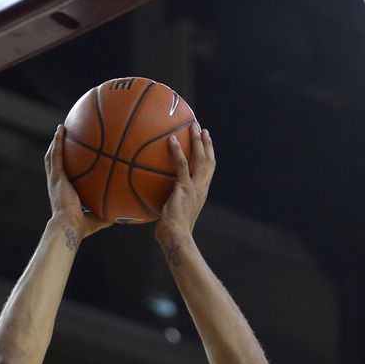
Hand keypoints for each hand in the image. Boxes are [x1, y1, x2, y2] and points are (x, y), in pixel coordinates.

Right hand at [45, 125, 111, 240]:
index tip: (70, 159)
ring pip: (51, 156)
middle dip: (57, 150)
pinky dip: (57, 141)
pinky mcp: (56, 176)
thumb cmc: (81, 227)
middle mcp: (57, 185)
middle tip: (63, 138)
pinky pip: (56, 154)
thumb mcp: (97, 219)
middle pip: (54, 163)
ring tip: (61, 129)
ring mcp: (55, 179)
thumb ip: (108, 215)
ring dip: (55, 142)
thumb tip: (123, 216)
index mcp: (64, 193)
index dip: (65, 167)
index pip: (63, 177)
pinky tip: (61, 129)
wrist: (69, 226)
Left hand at [154, 122, 215, 246]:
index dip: (209, 155)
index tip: (206, 142)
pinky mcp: (184, 188)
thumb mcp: (173, 214)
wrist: (176, 237)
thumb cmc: (172, 232)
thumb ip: (169, 203)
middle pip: (208, 161)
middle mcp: (201, 188)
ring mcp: (195, 187)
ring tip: (193, 126)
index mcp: (200, 193)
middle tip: (201, 128)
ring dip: (197, 141)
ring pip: (201, 159)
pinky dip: (177, 151)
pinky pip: (182, 165)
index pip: (208, 171)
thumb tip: (155, 200)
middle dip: (206, 143)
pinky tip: (171, 140)